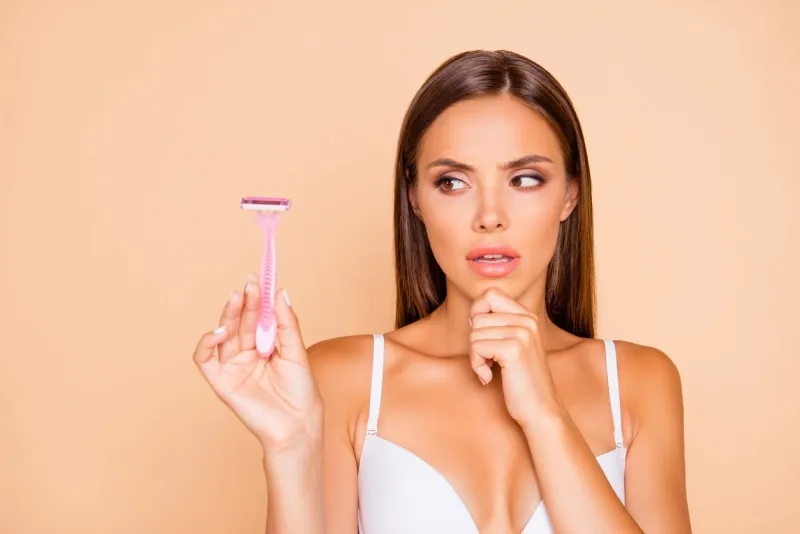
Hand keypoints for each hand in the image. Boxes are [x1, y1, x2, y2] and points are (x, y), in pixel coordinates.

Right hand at [193, 274, 322, 452]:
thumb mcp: (296, 351)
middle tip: (251, 284)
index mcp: (264, 346)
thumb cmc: (301, 392)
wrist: (299, 424)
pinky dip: (206, 343)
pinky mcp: (221, 382)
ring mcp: (232, 367)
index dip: (257, 298)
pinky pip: (204, 359)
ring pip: (224, 333)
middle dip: (245, 302)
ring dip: (229, 314)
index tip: (261, 278)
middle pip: (241, 322)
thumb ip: (286, 323)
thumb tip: (280, 292)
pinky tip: (220, 330)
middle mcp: (246, 354)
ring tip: (239, 297)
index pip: (257, 316)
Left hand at [468, 287, 556, 425]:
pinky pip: (476, 347)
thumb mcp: (515, 346)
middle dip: (475, 340)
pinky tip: (488, 377)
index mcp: (528, 316)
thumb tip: (472, 315)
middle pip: (478, 315)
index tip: (483, 336)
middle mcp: (527, 320)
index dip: (478, 312)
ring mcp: (522, 334)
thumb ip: (500, 326)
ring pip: (474, 332)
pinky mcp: (513, 350)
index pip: (490, 293)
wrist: (540, 410)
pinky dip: (476, 365)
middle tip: (488, 360)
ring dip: (475, 356)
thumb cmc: (522, 381)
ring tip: (491, 369)